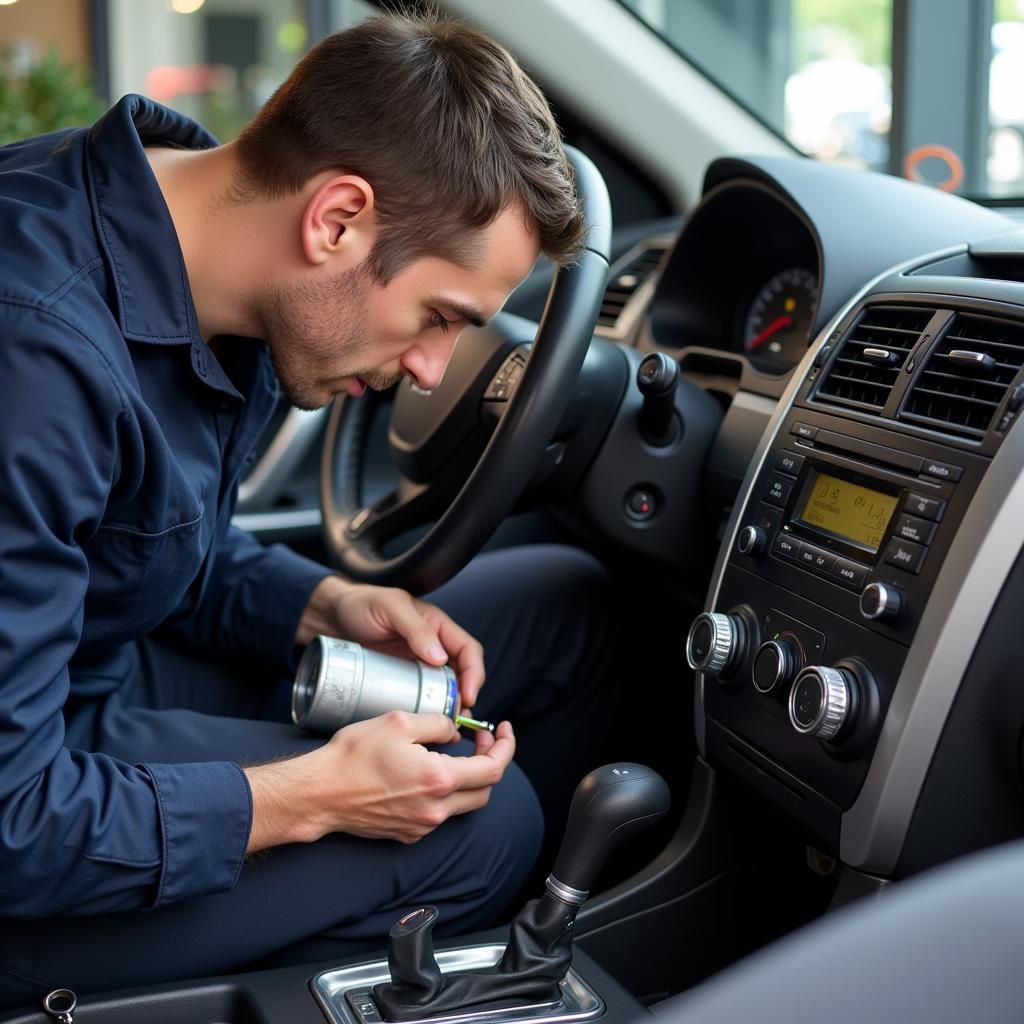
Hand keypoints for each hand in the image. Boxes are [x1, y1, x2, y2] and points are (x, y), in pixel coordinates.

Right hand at [244, 711, 515, 849]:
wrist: (319, 794)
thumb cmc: (353, 756)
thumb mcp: (399, 722)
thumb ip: (438, 723)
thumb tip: (456, 731)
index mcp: (439, 780)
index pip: (493, 768)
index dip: (505, 747)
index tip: (503, 730)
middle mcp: (435, 809)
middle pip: (485, 790)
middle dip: (490, 761)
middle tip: (480, 738)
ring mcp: (422, 826)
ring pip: (464, 804)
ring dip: (470, 778)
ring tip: (456, 752)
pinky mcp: (408, 834)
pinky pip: (441, 813)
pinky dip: (447, 792)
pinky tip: (430, 771)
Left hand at [298, 576, 486, 707]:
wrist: (329, 616)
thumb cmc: (360, 603)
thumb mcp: (391, 607)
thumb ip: (417, 629)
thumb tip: (440, 658)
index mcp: (437, 626)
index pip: (468, 650)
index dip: (474, 673)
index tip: (468, 694)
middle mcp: (432, 646)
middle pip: (461, 673)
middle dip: (464, 696)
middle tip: (455, 717)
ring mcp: (416, 664)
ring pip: (443, 688)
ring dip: (447, 707)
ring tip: (443, 725)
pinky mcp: (400, 679)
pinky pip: (419, 696)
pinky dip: (425, 710)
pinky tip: (421, 721)